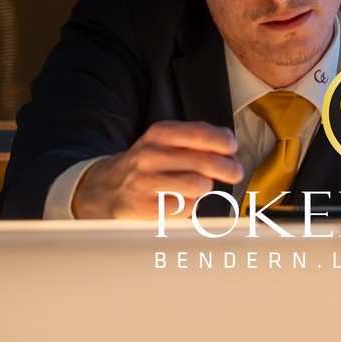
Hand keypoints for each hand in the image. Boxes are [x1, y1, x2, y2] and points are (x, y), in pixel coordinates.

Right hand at [72, 121, 242, 219]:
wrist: (105, 188)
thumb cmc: (146, 164)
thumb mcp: (162, 141)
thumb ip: (194, 140)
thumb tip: (230, 147)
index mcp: (158, 134)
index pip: (199, 133)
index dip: (222, 141)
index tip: (233, 147)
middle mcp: (150, 155)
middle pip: (204, 161)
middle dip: (227, 168)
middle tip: (235, 172)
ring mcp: (146, 183)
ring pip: (198, 185)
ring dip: (206, 187)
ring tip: (201, 186)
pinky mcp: (146, 208)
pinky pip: (186, 208)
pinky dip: (192, 205)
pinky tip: (184, 201)